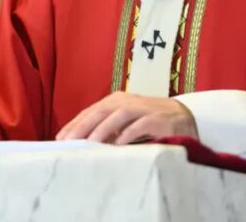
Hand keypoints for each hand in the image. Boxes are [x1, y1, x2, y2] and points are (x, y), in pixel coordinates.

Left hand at [55, 92, 196, 143]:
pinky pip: (140, 125)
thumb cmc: (149, 123)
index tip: (60, 139)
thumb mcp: (125, 123)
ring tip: (89, 144)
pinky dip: (128, 134)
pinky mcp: (158, 119)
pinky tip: (118, 144)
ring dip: (103, 130)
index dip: (75, 124)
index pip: (90, 112)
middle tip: (69, 142)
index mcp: (116, 101)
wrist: (185, 118)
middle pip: (100, 111)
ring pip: (118, 116)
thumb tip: (81, 144)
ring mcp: (143, 108)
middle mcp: (127, 102)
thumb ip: (107, 130)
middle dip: (83, 126)